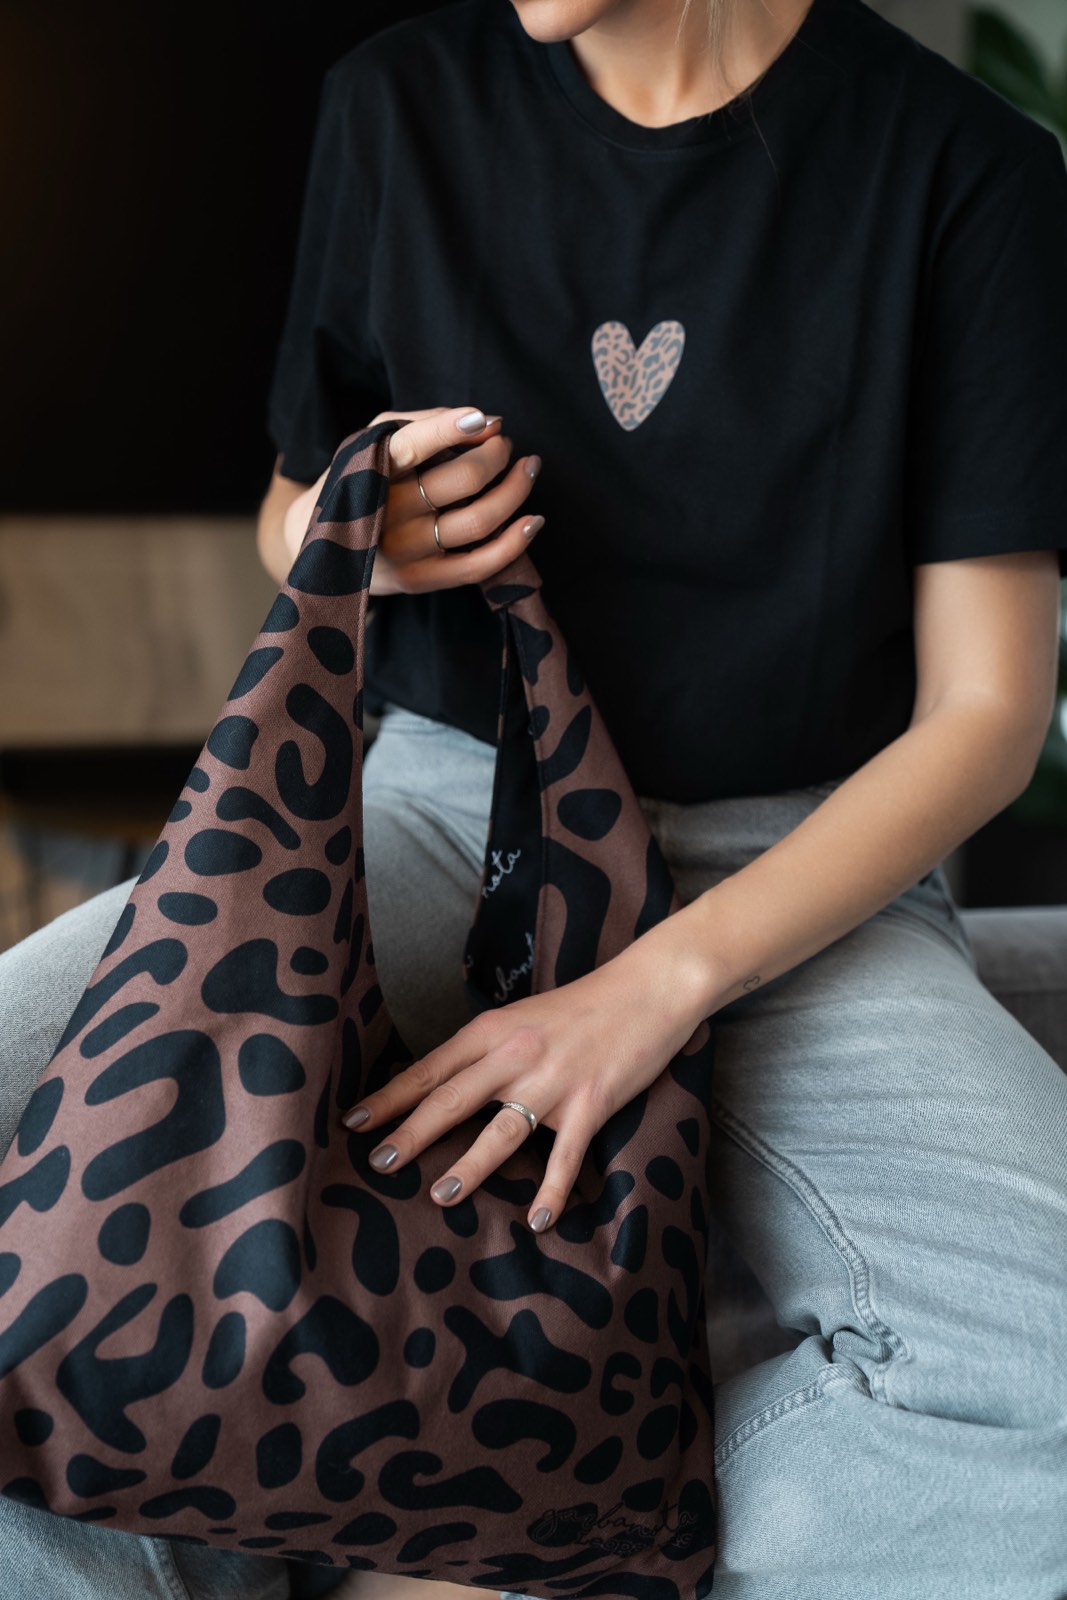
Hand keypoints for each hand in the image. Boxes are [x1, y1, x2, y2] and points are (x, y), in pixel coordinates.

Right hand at [281, 405, 543, 595]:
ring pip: (477, 521)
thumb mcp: (373, 440)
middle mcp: (382, 513)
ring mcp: (401, 552)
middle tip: (505, 445)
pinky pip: (479, 566)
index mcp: (365, 469)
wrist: (320, 542)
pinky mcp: (419, 580)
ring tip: (527, 469)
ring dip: (515, 490)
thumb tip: (489, 423)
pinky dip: (514, 542)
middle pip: (459, 481)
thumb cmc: (359, 477)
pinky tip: (533, 520)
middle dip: (495, 456)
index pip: (411, 446)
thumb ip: (424, 424)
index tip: (489, 420)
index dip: (451, 430)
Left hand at [338, 921, 711, 1233]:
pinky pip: (566, 1155)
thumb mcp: (522, 1018)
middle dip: (412, 1132)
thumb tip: (442, 1087)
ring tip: (440, 1195)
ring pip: (502, 1130)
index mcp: (493, 1031)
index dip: (390, 1097)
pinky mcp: (592, 1103)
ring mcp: (554, 1081)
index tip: (353, 1121)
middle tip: (378, 1163)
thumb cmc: (581, 1006)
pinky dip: (551, 1189)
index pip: (431, 1069)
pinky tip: (538, 1220)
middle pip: (453, 1099)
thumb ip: (486, 1051)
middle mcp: (517, 1054)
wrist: (646, 990)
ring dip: (470, 1166)